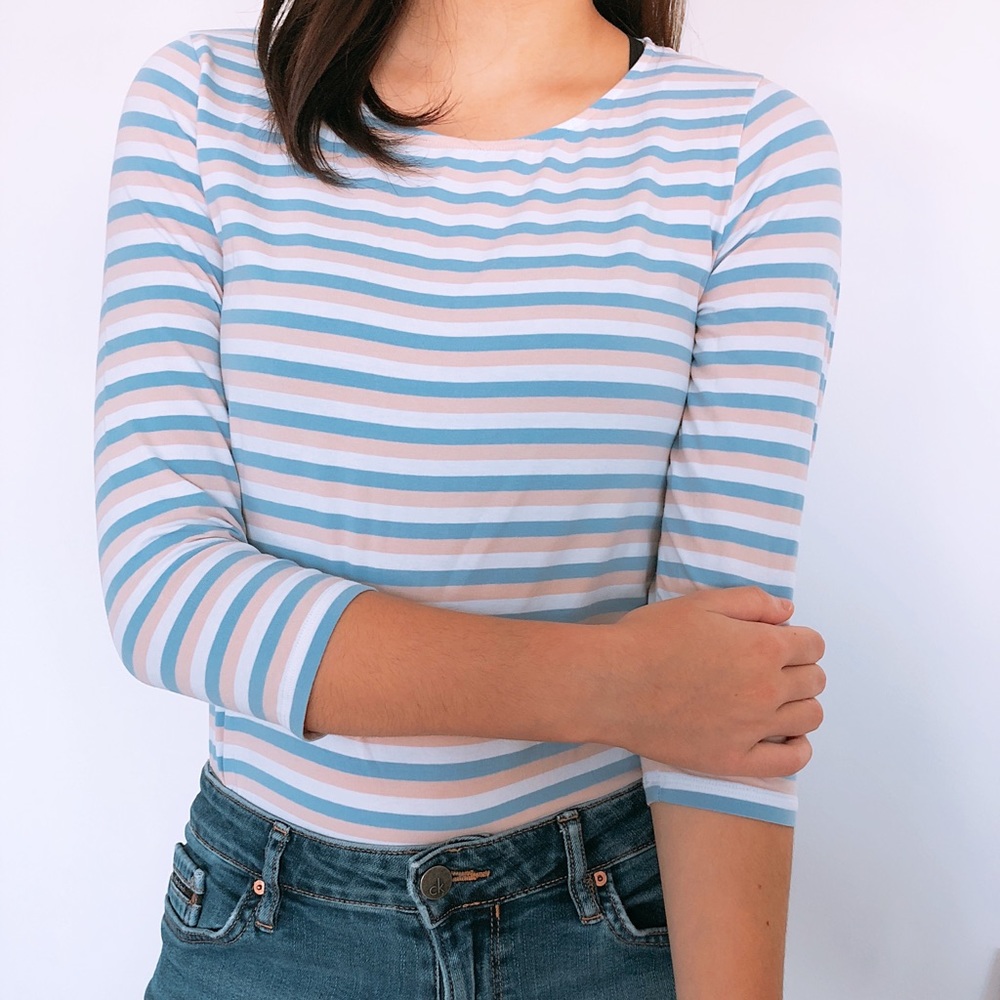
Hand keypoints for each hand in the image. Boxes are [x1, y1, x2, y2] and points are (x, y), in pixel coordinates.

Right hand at [594, 587, 825, 777]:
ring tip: (775, 699)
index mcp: (763, 647)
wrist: (612, 685)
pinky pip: (789, 761)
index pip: (813, 645)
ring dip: (801, 704)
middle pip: (815, 680)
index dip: (799, 639)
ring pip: (809, 718)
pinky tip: (784, 737)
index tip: (780, 641)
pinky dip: (797, 748)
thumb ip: (751, 602)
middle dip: (801, 669)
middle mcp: (766, 689)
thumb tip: (788, 612)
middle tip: (772, 668)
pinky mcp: (734, 760)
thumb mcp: (701, 603)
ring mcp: (753, 728)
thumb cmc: (649, 639)